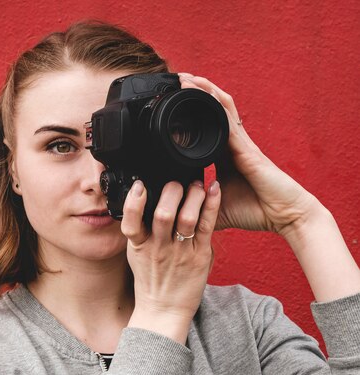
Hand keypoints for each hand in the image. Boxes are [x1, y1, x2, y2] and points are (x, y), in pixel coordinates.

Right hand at [121, 179, 220, 343]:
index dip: (134, 201)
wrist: (164, 311)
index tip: (140, 185)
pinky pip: (207, 226)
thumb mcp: (136, 254)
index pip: (131, 221)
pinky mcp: (200, 256)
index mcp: (139, 246)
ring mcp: (180, 252)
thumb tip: (144, 202)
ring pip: (187, 217)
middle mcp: (159, 248)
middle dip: (170, 191)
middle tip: (176, 180)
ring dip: (192, 194)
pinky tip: (214, 188)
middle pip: (163, 214)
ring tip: (196, 182)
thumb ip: (140, 230)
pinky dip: (211, 205)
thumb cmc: (151, 281)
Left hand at [178, 73, 321, 236]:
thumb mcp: (214, 208)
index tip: (170, 104)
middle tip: (176, 79)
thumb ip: (196, 207)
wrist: (284, 216)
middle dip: (195, 94)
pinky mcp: (247, 149)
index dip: (188, 114)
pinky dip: (217, 107)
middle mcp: (231, 144)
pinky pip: (230, 122)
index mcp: (223, 155)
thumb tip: (174, 213)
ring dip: (205, 92)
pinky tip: (206, 94)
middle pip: (212, 111)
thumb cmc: (254, 211)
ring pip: (221, 109)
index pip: (204, 127)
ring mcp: (240, 144)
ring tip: (188, 78)